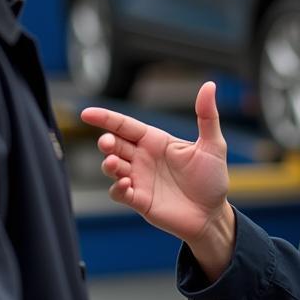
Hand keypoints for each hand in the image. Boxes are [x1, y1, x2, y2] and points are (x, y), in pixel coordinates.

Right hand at [81, 82, 234, 279]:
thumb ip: (207, 116)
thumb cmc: (212, 178)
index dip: (106, 118)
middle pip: (115, 145)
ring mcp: (139, 180)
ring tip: (112, 163)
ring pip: (112, 168)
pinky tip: (125, 184)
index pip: (125, 126)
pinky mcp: (139, 201)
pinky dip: (117, 188)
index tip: (86, 114)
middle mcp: (143, 159)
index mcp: (155, 141)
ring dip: (108, 164)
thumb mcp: (213, 145)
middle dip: (106, 142)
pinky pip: (119, 193)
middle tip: (107, 143)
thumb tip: (210, 85)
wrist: (213, 214)